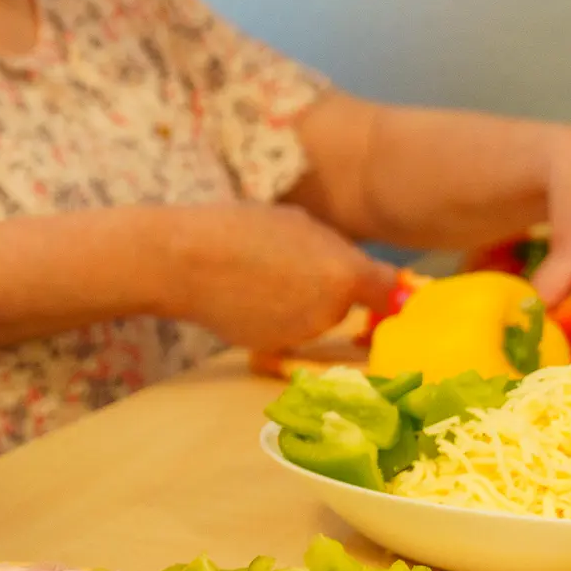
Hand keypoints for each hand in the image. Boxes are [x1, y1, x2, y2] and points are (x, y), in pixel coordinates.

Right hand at [157, 204, 397, 351]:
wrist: (184, 262)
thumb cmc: (239, 229)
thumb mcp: (298, 223)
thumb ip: (334, 248)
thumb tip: (349, 264)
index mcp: (345, 275)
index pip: (387, 291)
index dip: (382, 288)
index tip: (378, 287)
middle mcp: (330, 312)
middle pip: (345, 301)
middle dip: (328, 286)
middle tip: (292, 261)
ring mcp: (300, 334)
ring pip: (312, 315)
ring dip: (299, 300)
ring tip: (261, 274)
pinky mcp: (271, 347)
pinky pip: (284, 328)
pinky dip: (273, 316)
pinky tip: (245, 294)